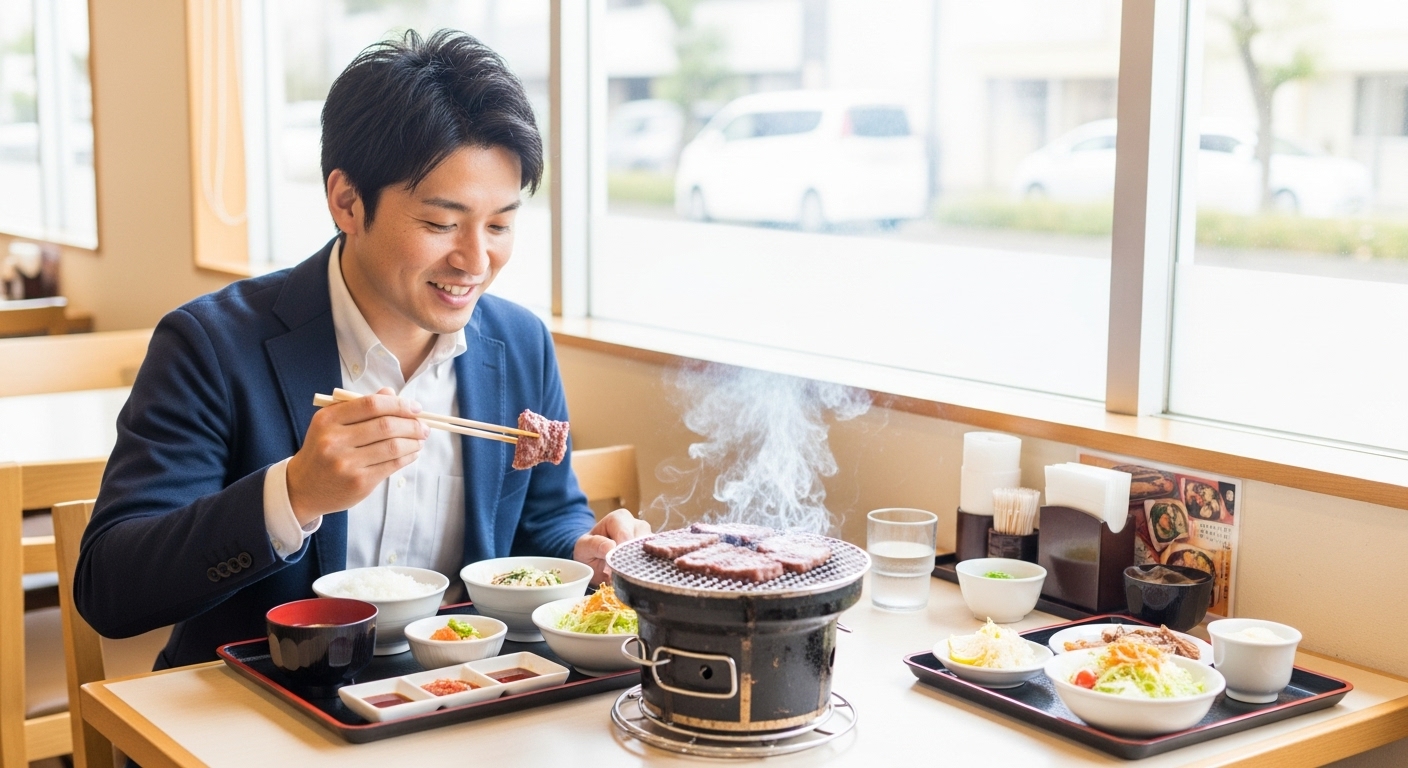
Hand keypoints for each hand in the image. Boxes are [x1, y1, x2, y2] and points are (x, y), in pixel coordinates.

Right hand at [286, 387, 428, 524]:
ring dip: (413, 441)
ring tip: (420, 439)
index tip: (415, 407)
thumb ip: (361, 407)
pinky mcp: (359, 482)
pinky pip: (392, 465)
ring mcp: (346, 463)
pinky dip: (408, 457)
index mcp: (328, 419)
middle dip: (412, 424)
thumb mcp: (332, 424)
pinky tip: (412, 452)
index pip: (371, 405)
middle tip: (424, 426)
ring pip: (393, 447)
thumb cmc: (323, 450)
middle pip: (386, 426)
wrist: (303, 487)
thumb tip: (392, 393)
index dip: (399, 404)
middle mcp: (335, 441)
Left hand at [573, 509, 652, 585]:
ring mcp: (648, 538)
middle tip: (621, 574)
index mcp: (619, 518)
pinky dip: (647, 569)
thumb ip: (595, 545)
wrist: (594, 558)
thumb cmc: (589, 550)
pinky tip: (638, 576)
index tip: (613, 567)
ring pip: (652, 551)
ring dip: (640, 565)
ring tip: (628, 576)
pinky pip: (657, 558)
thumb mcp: (584, 547)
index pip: (625, 535)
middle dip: (631, 560)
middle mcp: (637, 524)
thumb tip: (611, 548)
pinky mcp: (654, 551)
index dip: (620, 552)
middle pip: (641, 542)